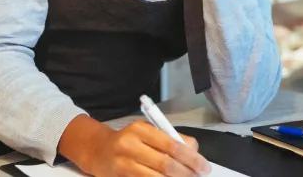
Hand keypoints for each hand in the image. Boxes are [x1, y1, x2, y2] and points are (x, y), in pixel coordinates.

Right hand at [87, 121, 210, 176]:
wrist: (98, 151)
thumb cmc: (129, 141)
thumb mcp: (147, 132)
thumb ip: (170, 139)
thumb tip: (194, 153)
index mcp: (140, 130)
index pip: (171, 145)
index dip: (191, 158)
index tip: (204, 166)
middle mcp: (130, 146)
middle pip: (166, 164)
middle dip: (187, 173)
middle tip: (198, 176)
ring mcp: (123, 165)